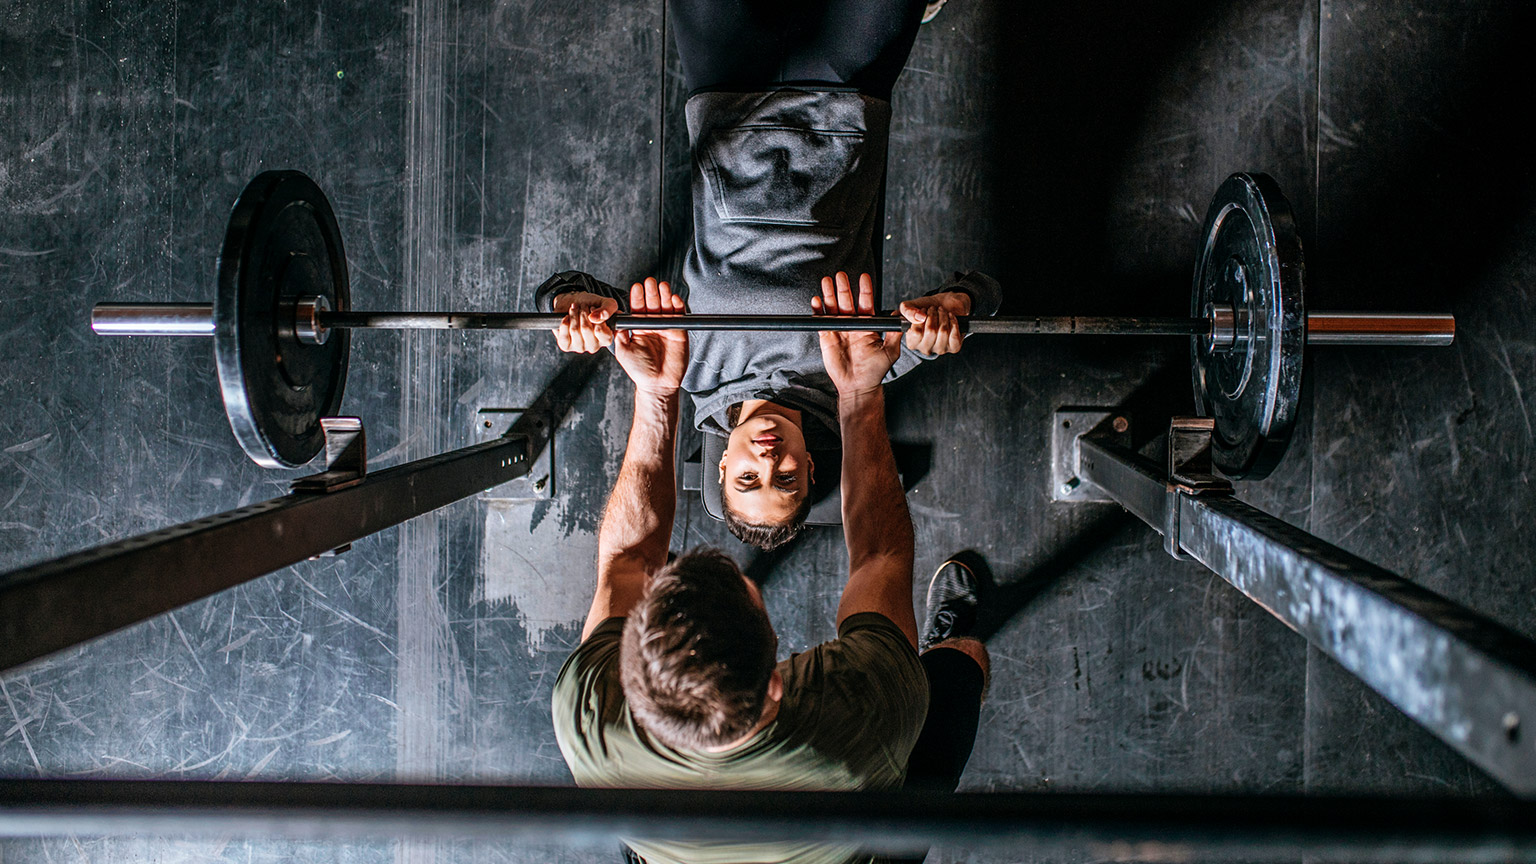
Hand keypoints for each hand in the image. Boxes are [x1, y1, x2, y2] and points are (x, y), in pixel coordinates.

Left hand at [552, 291, 618, 353]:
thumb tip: (595, 318)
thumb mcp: (605, 303)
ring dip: (573, 315)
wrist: (572, 302)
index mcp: (606, 338)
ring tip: (575, 309)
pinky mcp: (566, 346)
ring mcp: (580, 347)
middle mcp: (594, 346)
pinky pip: (564, 335)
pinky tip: (567, 317)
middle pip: (586, 329)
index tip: (593, 308)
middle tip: (583, 307)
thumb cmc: (590, 304)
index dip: (596, 317)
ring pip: (574, 330)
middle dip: (583, 313)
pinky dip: (564, 322)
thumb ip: (607, 310)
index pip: (601, 332)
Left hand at [615, 277, 687, 395]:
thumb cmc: (639, 370)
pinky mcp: (679, 333)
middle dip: (651, 292)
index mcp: (639, 328)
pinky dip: (678, 307)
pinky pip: (679, 317)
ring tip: (662, 286)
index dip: (638, 297)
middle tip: (650, 282)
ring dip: (665, 296)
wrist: (657, 385)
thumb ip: (619, 333)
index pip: (638, 308)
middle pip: (653, 304)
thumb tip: (616, 317)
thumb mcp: (623, 350)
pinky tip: (675, 299)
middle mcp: (653, 326)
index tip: (636, 288)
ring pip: (666, 307)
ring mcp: (667, 328)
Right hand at [812, 271, 899, 395]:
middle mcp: (853, 324)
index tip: (864, 277)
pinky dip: (818, 311)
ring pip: (833, 308)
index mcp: (867, 325)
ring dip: (829, 294)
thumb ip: (894, 333)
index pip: (866, 302)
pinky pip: (822, 322)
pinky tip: (817, 301)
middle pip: (847, 301)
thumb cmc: (875, 371)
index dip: (864, 290)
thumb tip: (899, 316)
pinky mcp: (827, 338)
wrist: (858, 386)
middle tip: (841, 275)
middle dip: (844, 287)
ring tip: (826, 281)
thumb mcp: (890, 351)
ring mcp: (839, 330)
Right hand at [897, 290, 969, 355]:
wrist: (945, 305)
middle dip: (933, 315)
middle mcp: (925, 349)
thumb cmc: (926, 308)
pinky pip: (954, 335)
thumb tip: (918, 318)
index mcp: (912, 342)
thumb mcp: (911, 306)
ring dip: (943, 316)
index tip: (923, 311)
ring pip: (943, 332)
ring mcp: (940, 349)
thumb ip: (906, 310)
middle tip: (933, 309)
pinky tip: (950, 316)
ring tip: (941, 311)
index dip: (920, 319)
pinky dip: (953, 322)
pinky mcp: (953, 347)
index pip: (916, 333)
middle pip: (931, 332)